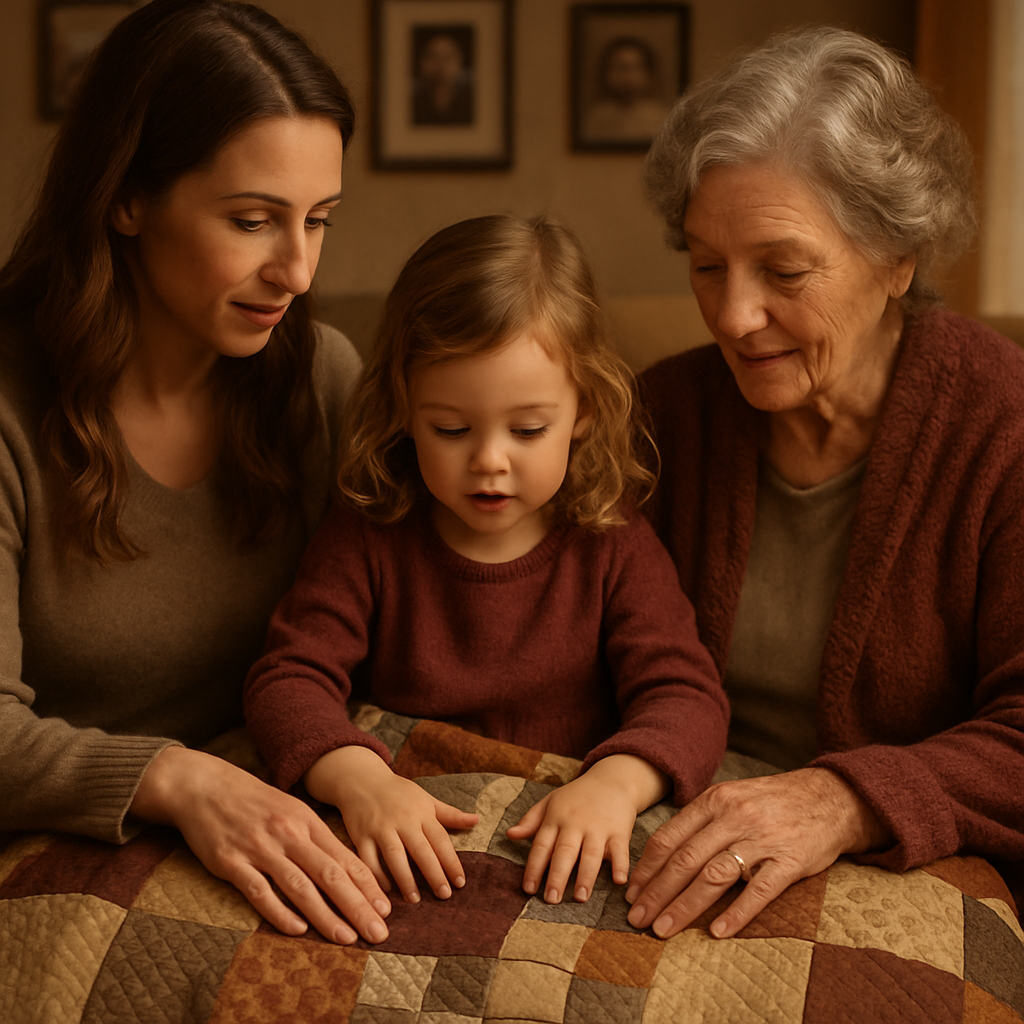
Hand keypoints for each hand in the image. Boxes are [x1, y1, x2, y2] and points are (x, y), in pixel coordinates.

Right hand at [130, 745, 390, 943]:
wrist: (205, 786)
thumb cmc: (253, 801)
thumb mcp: (290, 810)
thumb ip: (314, 838)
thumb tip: (345, 869)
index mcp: (306, 821)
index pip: (344, 858)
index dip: (367, 886)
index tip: (386, 909)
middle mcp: (288, 834)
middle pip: (330, 874)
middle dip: (357, 906)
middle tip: (379, 932)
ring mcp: (260, 848)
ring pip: (300, 887)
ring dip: (326, 916)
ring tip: (347, 938)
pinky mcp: (231, 862)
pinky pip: (260, 892)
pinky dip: (280, 912)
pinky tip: (298, 930)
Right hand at [305, 745, 478, 904]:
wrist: (362, 780)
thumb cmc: (399, 793)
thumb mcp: (426, 799)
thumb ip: (450, 814)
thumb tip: (476, 820)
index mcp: (421, 813)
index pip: (440, 839)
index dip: (451, 861)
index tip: (460, 883)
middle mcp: (402, 820)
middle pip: (420, 849)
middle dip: (433, 873)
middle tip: (444, 895)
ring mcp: (380, 827)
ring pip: (395, 855)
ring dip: (405, 878)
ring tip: (415, 900)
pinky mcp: (361, 835)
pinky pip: (368, 858)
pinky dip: (377, 875)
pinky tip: (386, 890)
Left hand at [506, 754, 668, 903]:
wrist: (611, 780)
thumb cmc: (576, 797)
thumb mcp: (550, 802)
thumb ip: (530, 820)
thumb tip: (509, 835)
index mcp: (555, 818)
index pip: (541, 845)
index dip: (534, 867)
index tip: (528, 889)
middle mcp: (575, 823)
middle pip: (564, 852)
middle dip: (557, 876)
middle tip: (551, 899)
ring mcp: (598, 827)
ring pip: (591, 854)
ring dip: (586, 876)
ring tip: (580, 897)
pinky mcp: (619, 831)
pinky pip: (620, 850)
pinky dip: (620, 865)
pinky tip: (619, 881)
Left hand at [624, 767, 889, 938]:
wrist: (830, 797)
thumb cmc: (772, 802)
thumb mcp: (732, 797)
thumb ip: (701, 820)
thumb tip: (663, 853)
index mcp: (715, 801)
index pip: (670, 837)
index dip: (648, 868)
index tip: (632, 892)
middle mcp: (734, 817)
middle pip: (685, 860)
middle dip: (657, 892)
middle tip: (637, 918)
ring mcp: (762, 839)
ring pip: (713, 876)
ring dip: (685, 906)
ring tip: (664, 928)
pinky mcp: (790, 860)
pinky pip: (759, 891)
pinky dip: (737, 913)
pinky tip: (717, 931)